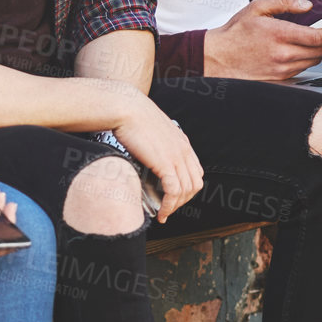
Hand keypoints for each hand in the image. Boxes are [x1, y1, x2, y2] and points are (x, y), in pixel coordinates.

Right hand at [110, 95, 203, 223]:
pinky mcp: (165, 163)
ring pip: (186, 191)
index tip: (173, 197)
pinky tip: (161, 213)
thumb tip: (148, 153)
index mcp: (182, 142)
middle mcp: (184, 150)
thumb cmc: (131, 116)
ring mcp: (177, 157)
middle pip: (195, 184)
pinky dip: (168, 206)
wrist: (125, 107)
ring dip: (175, 207)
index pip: (195, 172)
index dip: (187, 189)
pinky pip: (174, 192)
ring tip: (163, 214)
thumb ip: (157, 142)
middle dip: (183, 201)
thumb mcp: (152, 129)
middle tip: (168, 209)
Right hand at [202, 0, 321, 81]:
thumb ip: (284, 2)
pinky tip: (302, 51)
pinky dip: (306, 60)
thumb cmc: (235, 32)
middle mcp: (283, 54)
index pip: (319, 36)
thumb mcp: (257, 7)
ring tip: (319, 40)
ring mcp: (282, 69)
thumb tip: (306, 5)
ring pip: (313, 61)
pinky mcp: (279, 79)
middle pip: (321, 50)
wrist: (217, 58)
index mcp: (280, 34)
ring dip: (319, 51)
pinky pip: (302, 70)